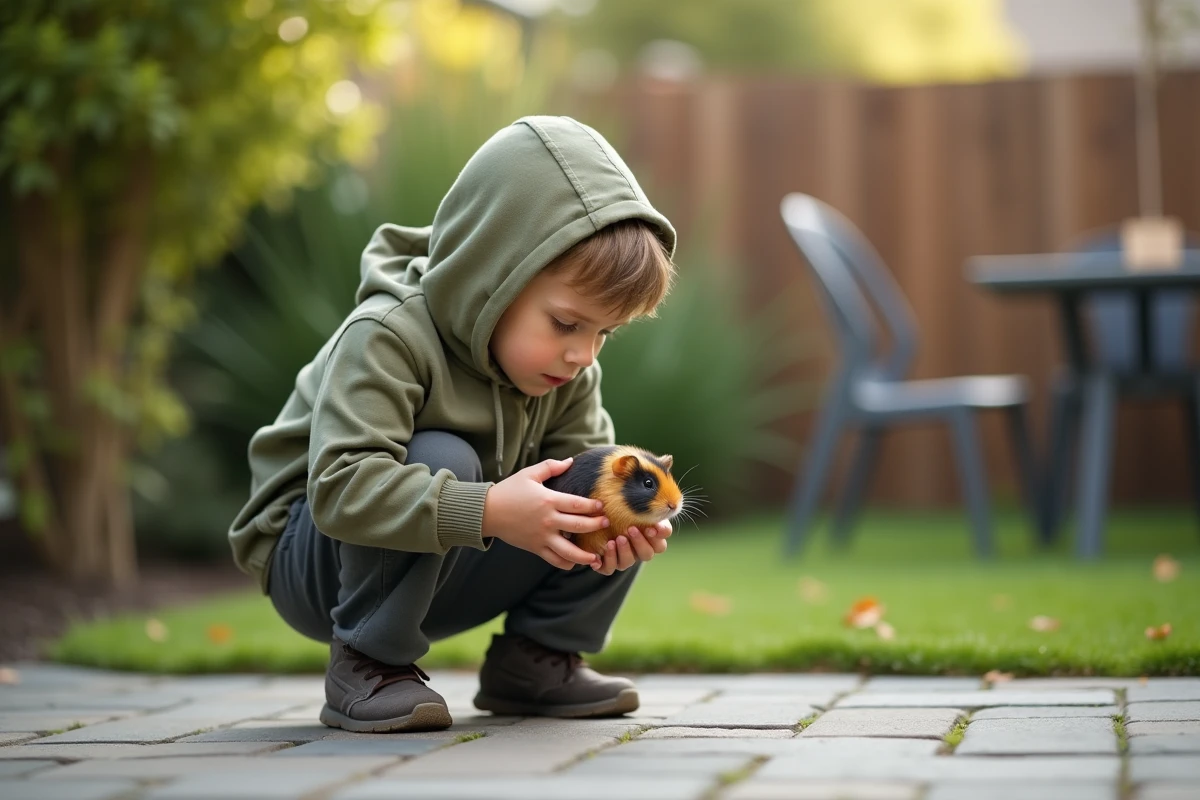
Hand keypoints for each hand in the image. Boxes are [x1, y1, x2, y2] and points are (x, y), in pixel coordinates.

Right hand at [481, 457, 607, 569]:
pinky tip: (576, 563)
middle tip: (606, 524)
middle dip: (596, 526)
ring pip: (569, 551)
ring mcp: (542, 537)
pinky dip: (567, 563)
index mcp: (548, 500)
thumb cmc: (509, 490)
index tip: (603, 506)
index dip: (593, 506)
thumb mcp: (529, 474)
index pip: (578, 504)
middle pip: (579, 526)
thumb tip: (571, 461)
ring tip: (597, 555)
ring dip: (585, 555)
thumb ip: (551, 467)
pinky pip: (554, 559)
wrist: (487, 512)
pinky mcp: (535, 548)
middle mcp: (548, 520)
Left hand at [592, 518, 671, 574]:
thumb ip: (649, 511)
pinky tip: (607, 546)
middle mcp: (638, 553)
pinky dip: (609, 558)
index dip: (658, 537)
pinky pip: (610, 568)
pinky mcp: (608, 565)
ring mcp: (624, 560)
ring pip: (628, 562)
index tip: (651, 528)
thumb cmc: (623, 511)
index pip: (661, 544)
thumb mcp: (637, 509)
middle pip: (647, 554)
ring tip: (618, 538)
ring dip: (624, 551)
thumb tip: (658, 516)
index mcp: (650, 541)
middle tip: (631, 529)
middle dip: (640, 543)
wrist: (599, 520)